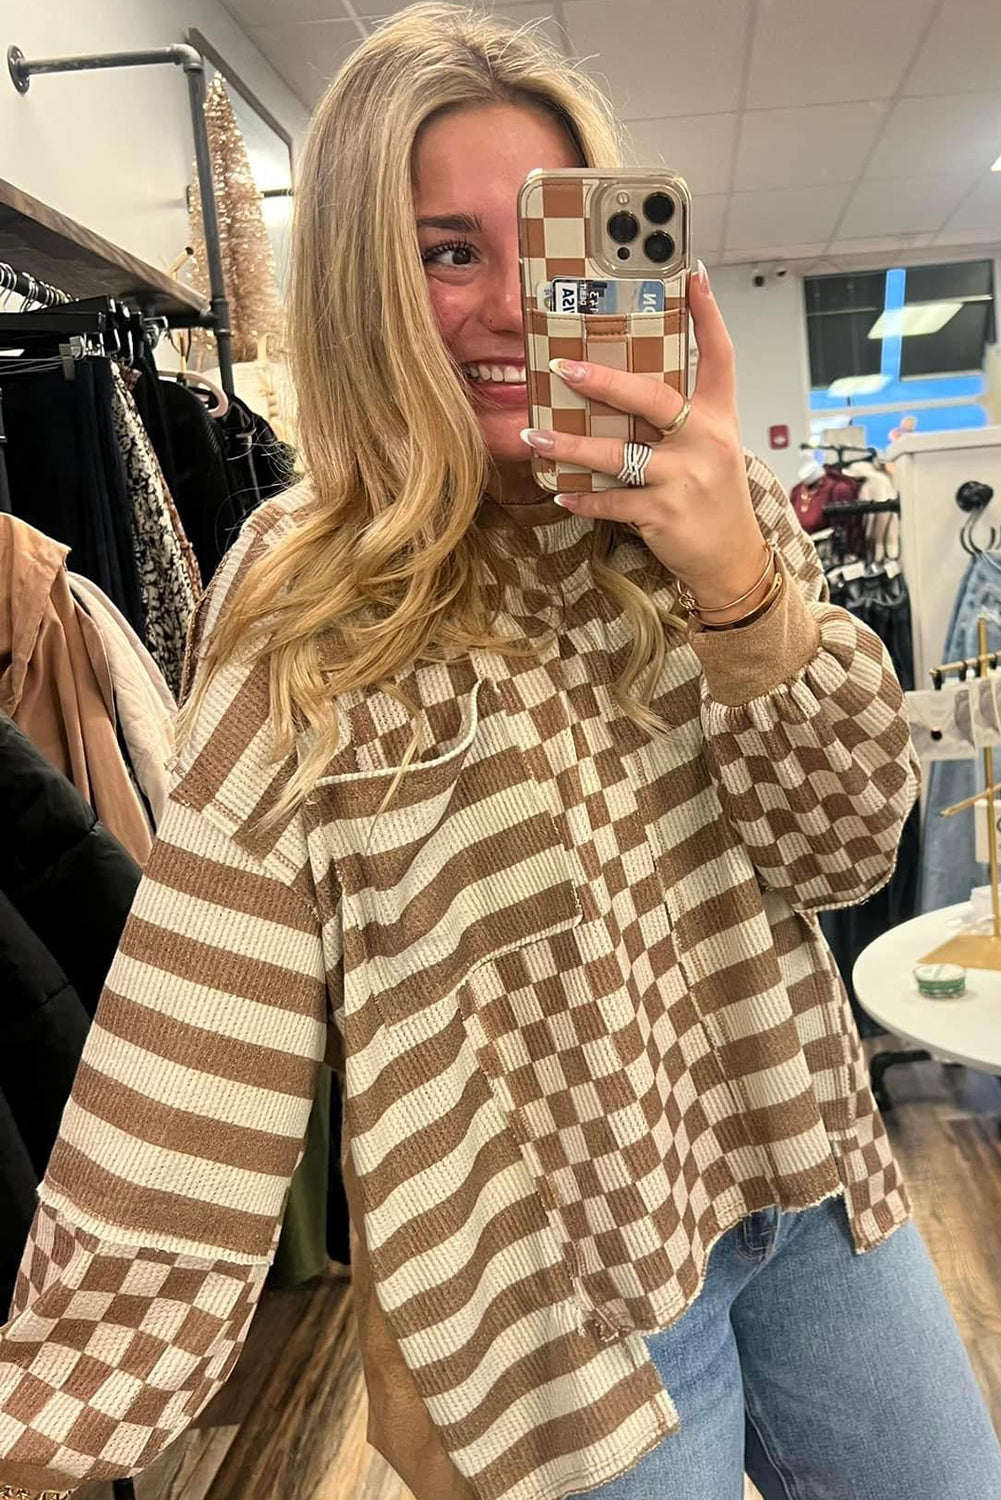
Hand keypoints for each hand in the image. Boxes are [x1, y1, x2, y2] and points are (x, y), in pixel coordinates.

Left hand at [519, 261, 770, 617]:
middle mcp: (706, 441)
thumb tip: (618, 391)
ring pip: (618, 454)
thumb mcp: (709, 449)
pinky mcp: (665, 514)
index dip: (707, 315)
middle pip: (653, 398)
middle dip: (604, 381)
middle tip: (563, 368)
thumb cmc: (713, 499)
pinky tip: (561, 491)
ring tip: (534, 434)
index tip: (691, 275)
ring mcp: (686, 478)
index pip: (718, 356)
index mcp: (717, 418)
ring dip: (570, 444)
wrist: (732, 560)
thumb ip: (676, 419)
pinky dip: (583, 497)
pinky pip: (612, 500)